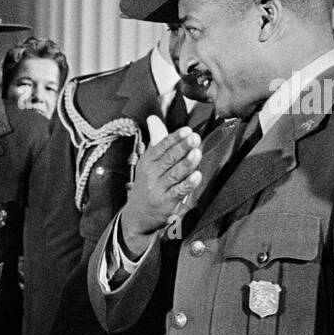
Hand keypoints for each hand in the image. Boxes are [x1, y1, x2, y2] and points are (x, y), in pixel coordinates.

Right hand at [119, 122, 203, 256]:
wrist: (136, 216)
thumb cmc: (147, 184)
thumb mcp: (147, 162)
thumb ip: (155, 140)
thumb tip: (153, 118)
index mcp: (147, 161)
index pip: (160, 147)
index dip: (174, 138)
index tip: (187, 130)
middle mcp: (151, 174)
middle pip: (168, 159)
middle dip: (182, 148)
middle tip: (194, 138)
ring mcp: (158, 189)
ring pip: (174, 174)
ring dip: (186, 163)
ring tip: (196, 153)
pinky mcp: (166, 203)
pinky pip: (178, 192)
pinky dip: (188, 184)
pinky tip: (197, 176)